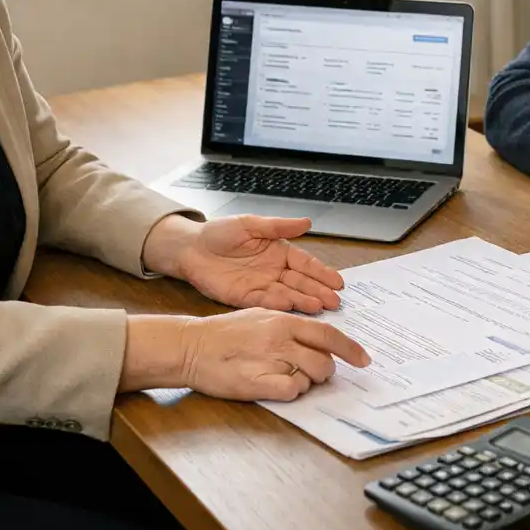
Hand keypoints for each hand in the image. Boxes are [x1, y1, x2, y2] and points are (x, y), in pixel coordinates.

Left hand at [146, 214, 344, 312]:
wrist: (190, 249)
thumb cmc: (219, 233)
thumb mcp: (251, 224)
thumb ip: (278, 226)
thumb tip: (307, 222)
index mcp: (279, 252)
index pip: (306, 264)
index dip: (323, 273)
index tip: (339, 282)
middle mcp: (274, 271)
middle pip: (301, 282)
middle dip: (319, 291)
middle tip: (335, 301)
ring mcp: (261, 286)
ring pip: (287, 294)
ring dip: (303, 301)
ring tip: (319, 307)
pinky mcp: (245, 298)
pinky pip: (264, 302)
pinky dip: (277, 304)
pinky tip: (291, 306)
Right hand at [182, 309, 370, 402]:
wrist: (191, 346)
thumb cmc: (224, 333)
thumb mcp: (260, 316)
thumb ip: (289, 326)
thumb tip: (316, 338)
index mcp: (283, 319)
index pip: (328, 334)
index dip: (350, 348)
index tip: (363, 359)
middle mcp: (281, 338)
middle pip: (324, 360)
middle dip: (325, 371)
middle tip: (314, 374)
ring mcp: (270, 360)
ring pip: (311, 377)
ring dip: (308, 382)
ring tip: (288, 377)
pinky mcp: (258, 382)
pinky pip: (292, 391)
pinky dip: (291, 392)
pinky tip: (277, 386)